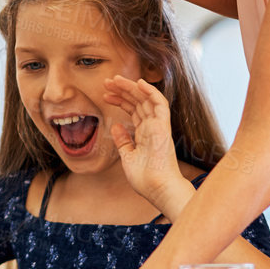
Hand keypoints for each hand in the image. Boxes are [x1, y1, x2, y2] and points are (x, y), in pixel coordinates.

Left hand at [105, 76, 185, 208]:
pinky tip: (139, 82)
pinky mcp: (164, 127)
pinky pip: (160, 104)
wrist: (156, 189)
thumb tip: (115, 126)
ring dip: (132, 87)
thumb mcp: (127, 157)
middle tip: (106, 81)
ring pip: (146, 99)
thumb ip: (123, 141)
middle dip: (123, 90)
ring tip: (115, 79)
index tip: (105, 94)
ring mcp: (159, 126)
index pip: (133, 110)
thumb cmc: (144, 178)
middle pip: (138, 101)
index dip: (120, 99)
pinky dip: (151, 92)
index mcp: (145, 133)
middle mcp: (152, 127)